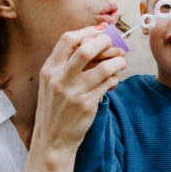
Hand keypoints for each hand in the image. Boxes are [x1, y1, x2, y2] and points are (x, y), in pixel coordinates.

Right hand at [32, 26, 126, 157]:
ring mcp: (73, 92)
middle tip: (114, 45)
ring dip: (117, 62)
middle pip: (87, 48)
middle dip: (105, 42)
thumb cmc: (55, 108)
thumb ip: (66, 64)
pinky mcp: (87, 105)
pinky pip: (108, 84)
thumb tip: (94, 42)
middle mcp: (59, 79)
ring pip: (104, 67)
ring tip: (121, 62)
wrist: (52, 140)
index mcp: (49, 69)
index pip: (68, 39)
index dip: (88, 31)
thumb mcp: (51, 83)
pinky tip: (114, 81)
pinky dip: (115, 79)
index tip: (101, 31)